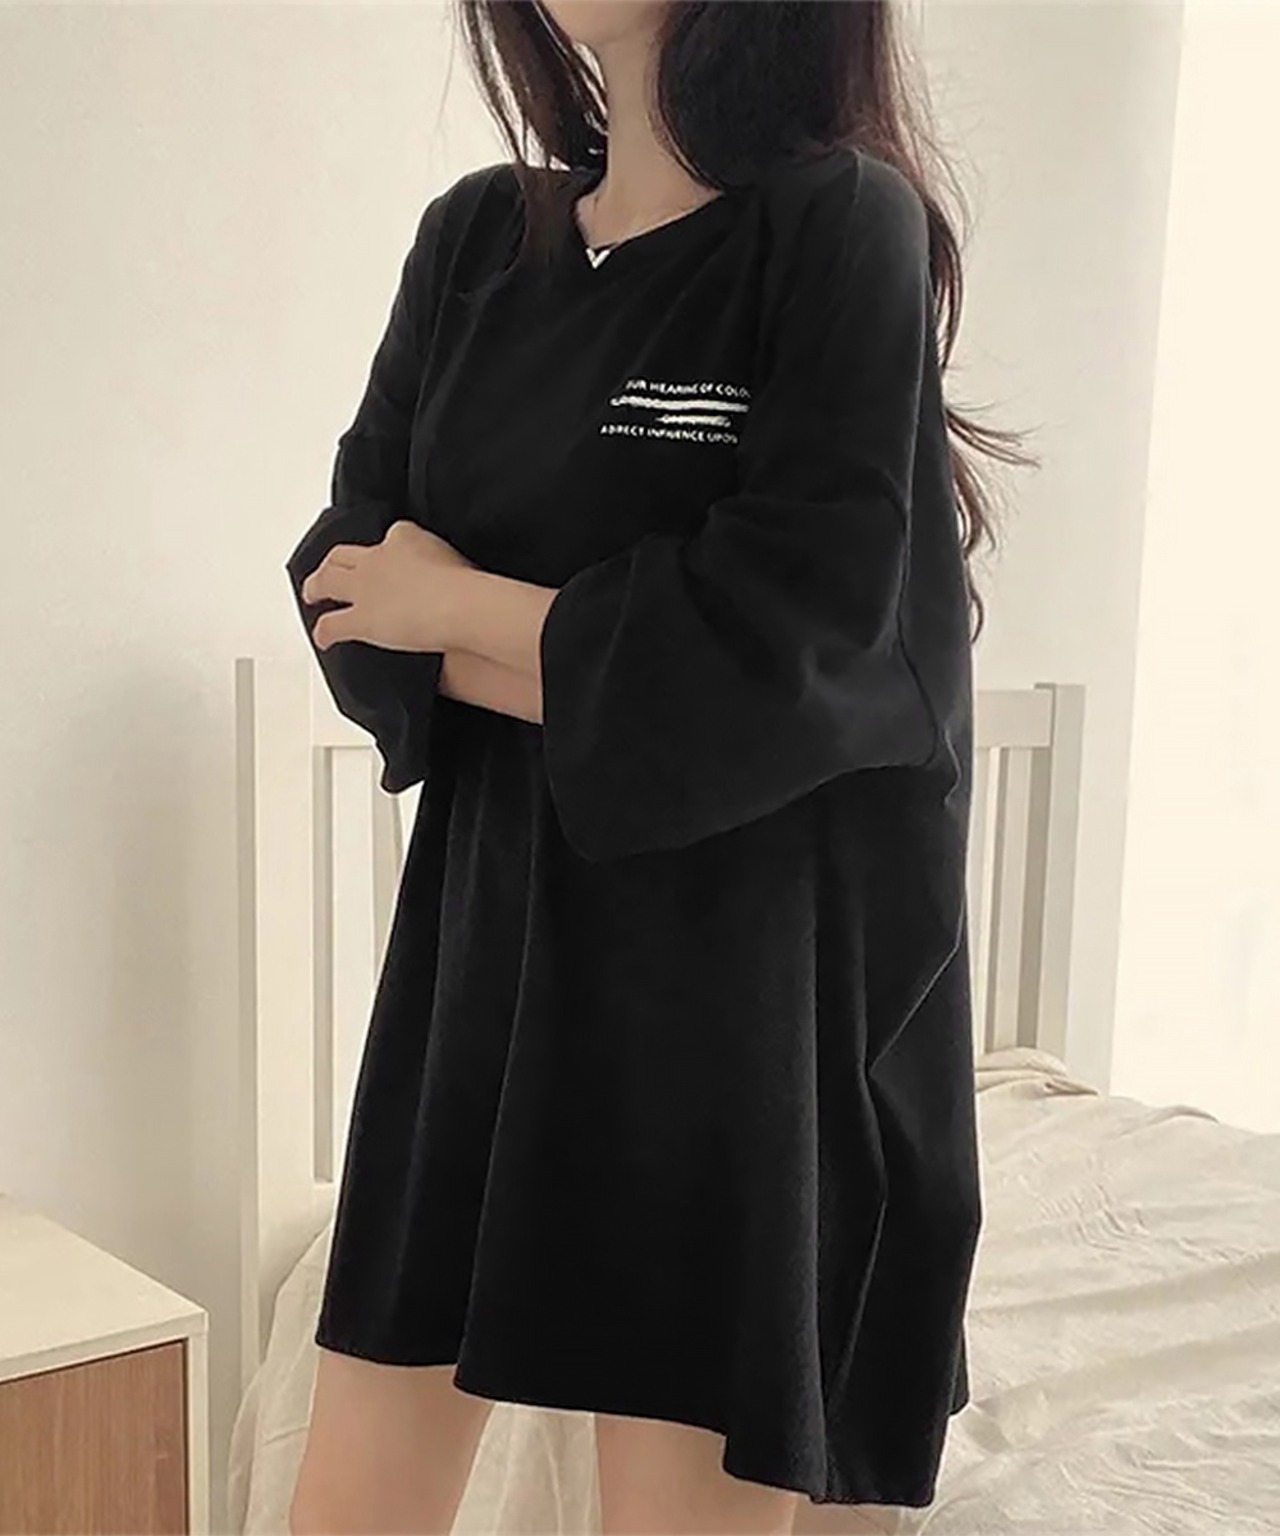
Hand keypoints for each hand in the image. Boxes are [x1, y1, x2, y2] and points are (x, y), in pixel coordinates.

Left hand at [299, 520, 473, 652]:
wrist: (460, 606)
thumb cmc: (469, 586)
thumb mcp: (462, 563)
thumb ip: (452, 566)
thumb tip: (462, 579)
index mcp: (406, 537)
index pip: (391, 536)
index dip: (385, 548)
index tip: (388, 554)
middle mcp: (378, 558)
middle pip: (344, 553)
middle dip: (334, 561)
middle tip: (329, 567)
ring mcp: (365, 587)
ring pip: (328, 581)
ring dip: (316, 586)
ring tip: (312, 593)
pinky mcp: (360, 619)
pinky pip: (333, 624)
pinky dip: (323, 631)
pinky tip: (322, 638)